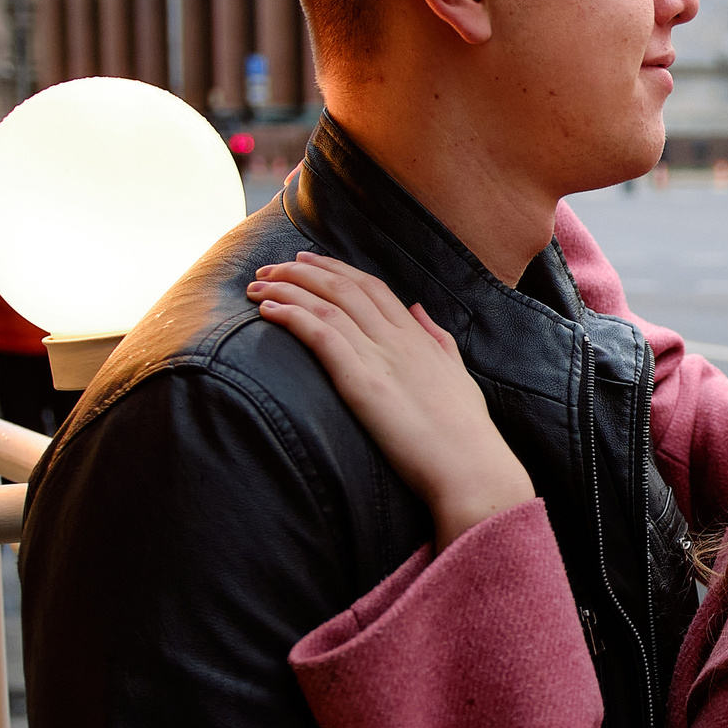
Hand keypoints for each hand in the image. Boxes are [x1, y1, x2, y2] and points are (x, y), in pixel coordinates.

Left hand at [248, 254, 535, 546]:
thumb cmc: (466, 432)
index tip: (308, 262)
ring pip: (327, 304)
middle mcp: (398, 338)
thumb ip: (437, 339)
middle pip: (344, 287)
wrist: (470, 465)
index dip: (336, 269)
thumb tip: (419, 310)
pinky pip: (320, 335)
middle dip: (302, 271)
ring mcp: (380, 357)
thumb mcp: (457, 373)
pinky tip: (268, 311)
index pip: (372, 287)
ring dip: (287, 289)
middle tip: (270, 268)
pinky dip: (291, 316)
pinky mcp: (362, 382)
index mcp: (418, 337)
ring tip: (257, 286)